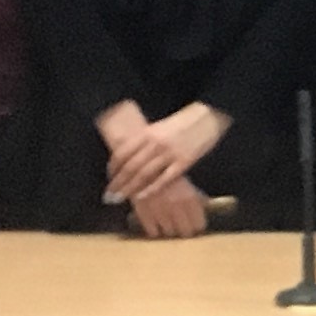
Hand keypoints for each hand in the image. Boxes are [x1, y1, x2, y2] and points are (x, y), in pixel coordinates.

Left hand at [103, 100, 226, 204]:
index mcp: (147, 133)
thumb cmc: (182, 123)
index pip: (123, 152)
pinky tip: (141, 197)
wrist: (207, 117)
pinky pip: (164, 179)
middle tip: (108, 196)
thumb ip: (144, 141)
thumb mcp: (158, 127)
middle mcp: (155, 144)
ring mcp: (169, 154)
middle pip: (131, 167)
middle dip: (117, 183)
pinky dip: (151, 189)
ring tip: (120, 199)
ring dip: (130, 188)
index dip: (113, 168)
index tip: (109, 178)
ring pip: (144, 174)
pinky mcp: (184, 162)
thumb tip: (128, 158)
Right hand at [127, 170, 209, 239]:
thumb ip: (197, 196)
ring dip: (170, 228)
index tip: (195, 224)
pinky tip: (156, 222)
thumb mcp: (185, 181)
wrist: (140, 167)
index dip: (197, 225)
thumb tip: (206, 207)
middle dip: (185, 229)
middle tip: (182, 225)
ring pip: (170, 232)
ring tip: (168, 221)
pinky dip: (155, 229)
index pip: (199, 225)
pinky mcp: (144, 214)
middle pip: (185, 232)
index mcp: (189, 197)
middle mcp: (175, 206)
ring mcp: (159, 211)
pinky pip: (153, 232)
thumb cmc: (166, 174)